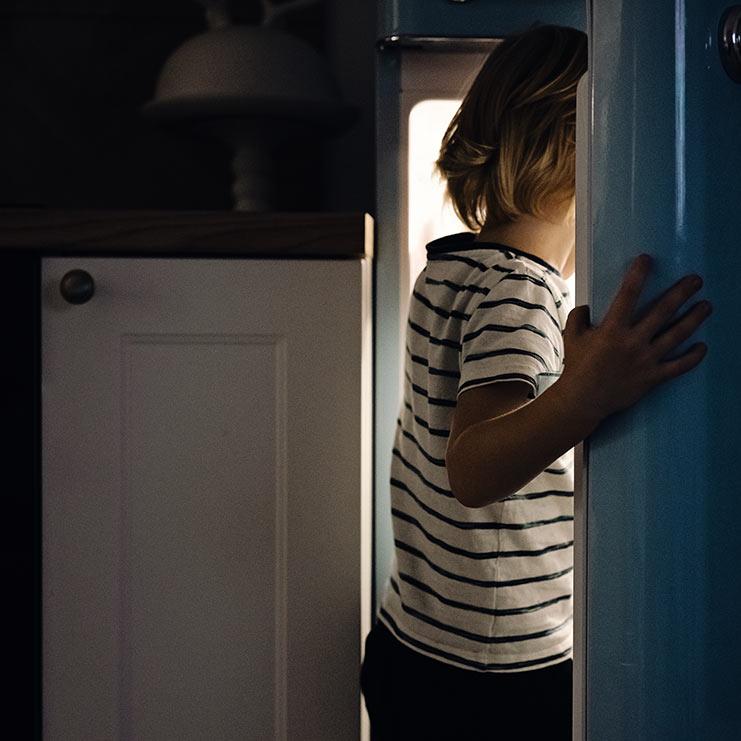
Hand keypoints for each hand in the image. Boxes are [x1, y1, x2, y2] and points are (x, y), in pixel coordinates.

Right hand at [560, 254, 710, 421]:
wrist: (583, 400)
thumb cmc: (576, 367)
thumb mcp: (571, 337)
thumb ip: (578, 317)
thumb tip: (588, 307)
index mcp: (611, 330)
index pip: (627, 296)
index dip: (638, 275)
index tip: (647, 259)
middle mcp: (632, 342)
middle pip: (662, 312)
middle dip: (681, 293)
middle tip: (696, 280)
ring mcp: (645, 360)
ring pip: (677, 335)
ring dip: (694, 318)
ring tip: (706, 305)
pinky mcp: (652, 377)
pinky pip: (679, 366)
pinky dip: (693, 357)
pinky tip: (702, 346)